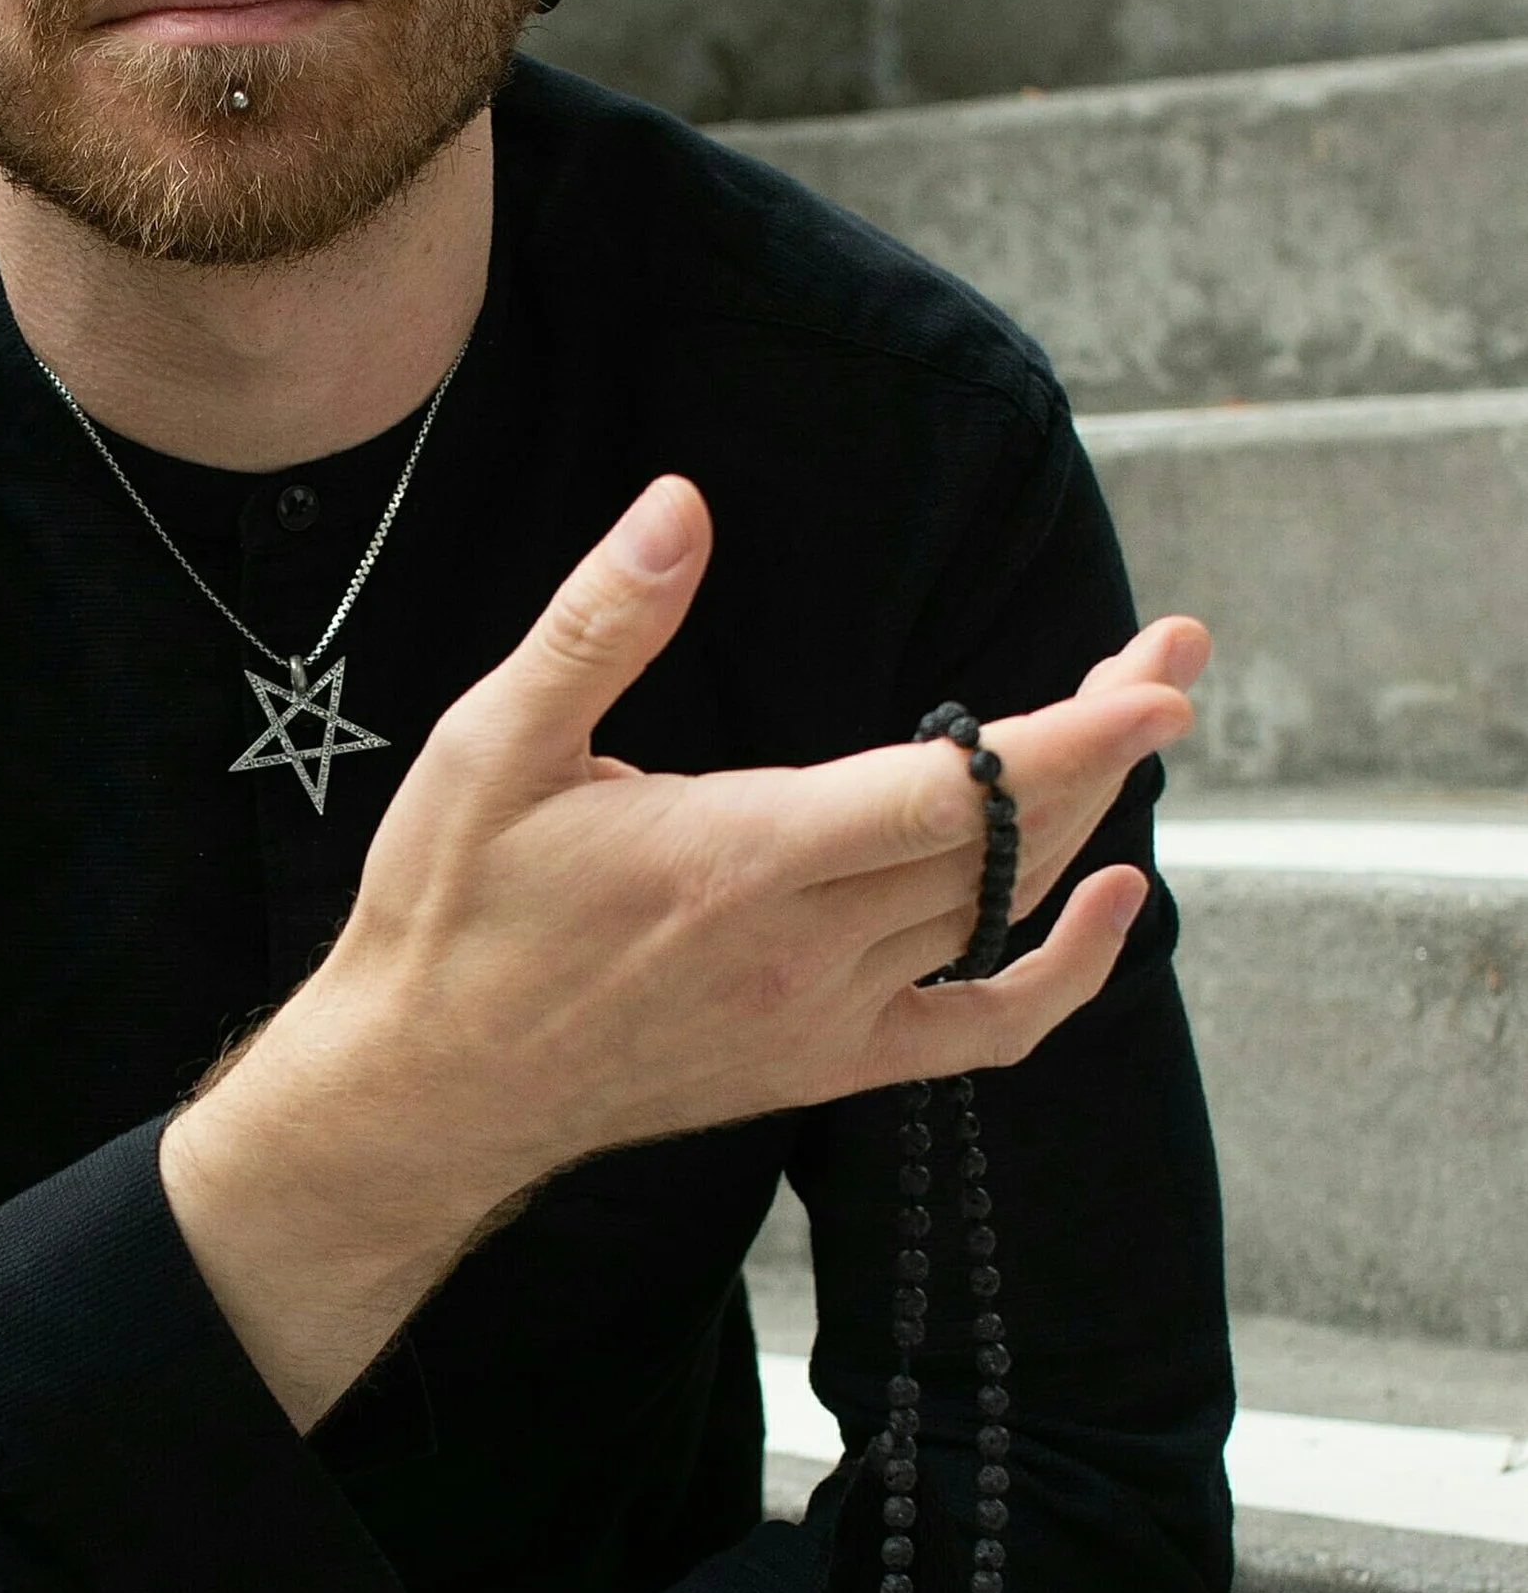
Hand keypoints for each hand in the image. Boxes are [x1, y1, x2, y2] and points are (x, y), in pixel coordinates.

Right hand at [160, 477, 1206, 1427]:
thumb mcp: (494, 742)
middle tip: (1165, 650)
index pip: (950, 794)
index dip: (1071, 735)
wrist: (427, 1086)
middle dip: (1102, 743)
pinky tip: (1110, 902)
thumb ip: (600, 623)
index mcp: (739, 858)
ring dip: (1081, 818)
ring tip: (1129, 726)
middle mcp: (804, 947)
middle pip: (1001, 842)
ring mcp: (823, 1015)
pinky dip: (1065, 972)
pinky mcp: (819, 1062)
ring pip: (997, 911)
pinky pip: (979, 1027)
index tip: (1160, 679)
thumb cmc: (452, 906)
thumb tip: (680, 505)